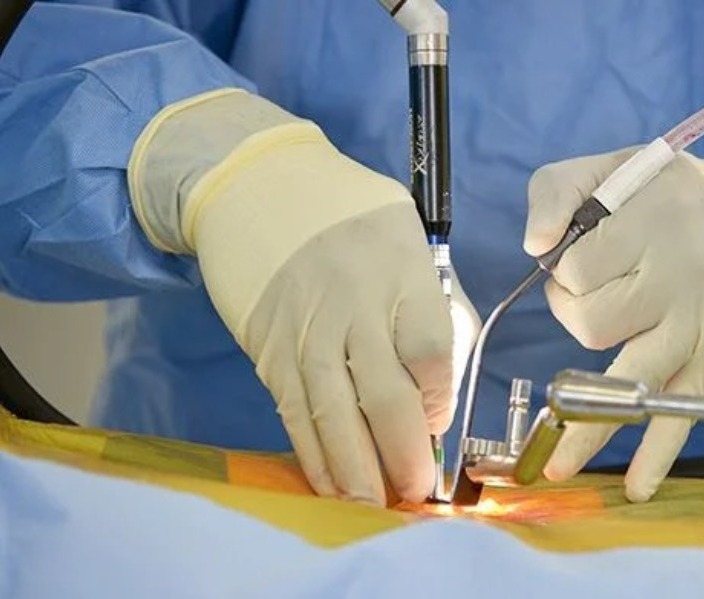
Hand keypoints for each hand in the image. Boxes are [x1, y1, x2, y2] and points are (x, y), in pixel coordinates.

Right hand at [129, 89, 477, 505]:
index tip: (438, 424)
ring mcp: (307, 334)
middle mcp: (354, 308)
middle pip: (385, 396)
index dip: (438, 398)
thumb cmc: (343, 208)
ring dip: (357, 470)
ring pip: (335, 416)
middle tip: (415, 490)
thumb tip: (437, 374)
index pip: (429, 350)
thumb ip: (428, 297)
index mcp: (400, 272)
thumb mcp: (404, 232)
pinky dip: (315, 455)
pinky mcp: (270, 352)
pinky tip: (333, 485)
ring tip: (376, 507)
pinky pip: (295, 413)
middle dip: (403, 453)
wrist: (252, 185)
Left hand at [523, 145, 703, 500]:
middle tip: (592, 291)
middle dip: (575, 312)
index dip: (563, 267)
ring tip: (556, 465)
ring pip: (626, 377)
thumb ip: (557, 192)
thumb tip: (534, 245)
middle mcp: (677, 281)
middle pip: (594, 322)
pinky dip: (658, 454)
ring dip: (588, 423)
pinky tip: (636, 486)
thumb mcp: (608, 168)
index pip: (579, 265)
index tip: (575, 257)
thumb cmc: (659, 199)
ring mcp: (692, 329)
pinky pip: (679, 414)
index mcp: (652, 225)